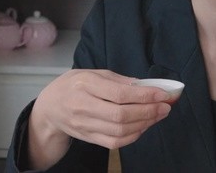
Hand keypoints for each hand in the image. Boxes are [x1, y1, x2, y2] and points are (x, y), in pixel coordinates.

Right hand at [27, 69, 172, 168]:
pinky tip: (144, 126)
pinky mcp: (88, 138)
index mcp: (84, 84)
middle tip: (165, 106)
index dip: (144, 95)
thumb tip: (145, 86)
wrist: (49, 108)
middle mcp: (82, 106)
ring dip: (145, 124)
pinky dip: (133, 135)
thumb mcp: (93, 73)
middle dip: (148, 111)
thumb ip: (119, 80)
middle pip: (120, 115)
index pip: (118, 93)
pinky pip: (115, 142)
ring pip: (120, 130)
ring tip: (158, 115)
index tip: (163, 94)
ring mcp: (84, 125)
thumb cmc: (73, 85)